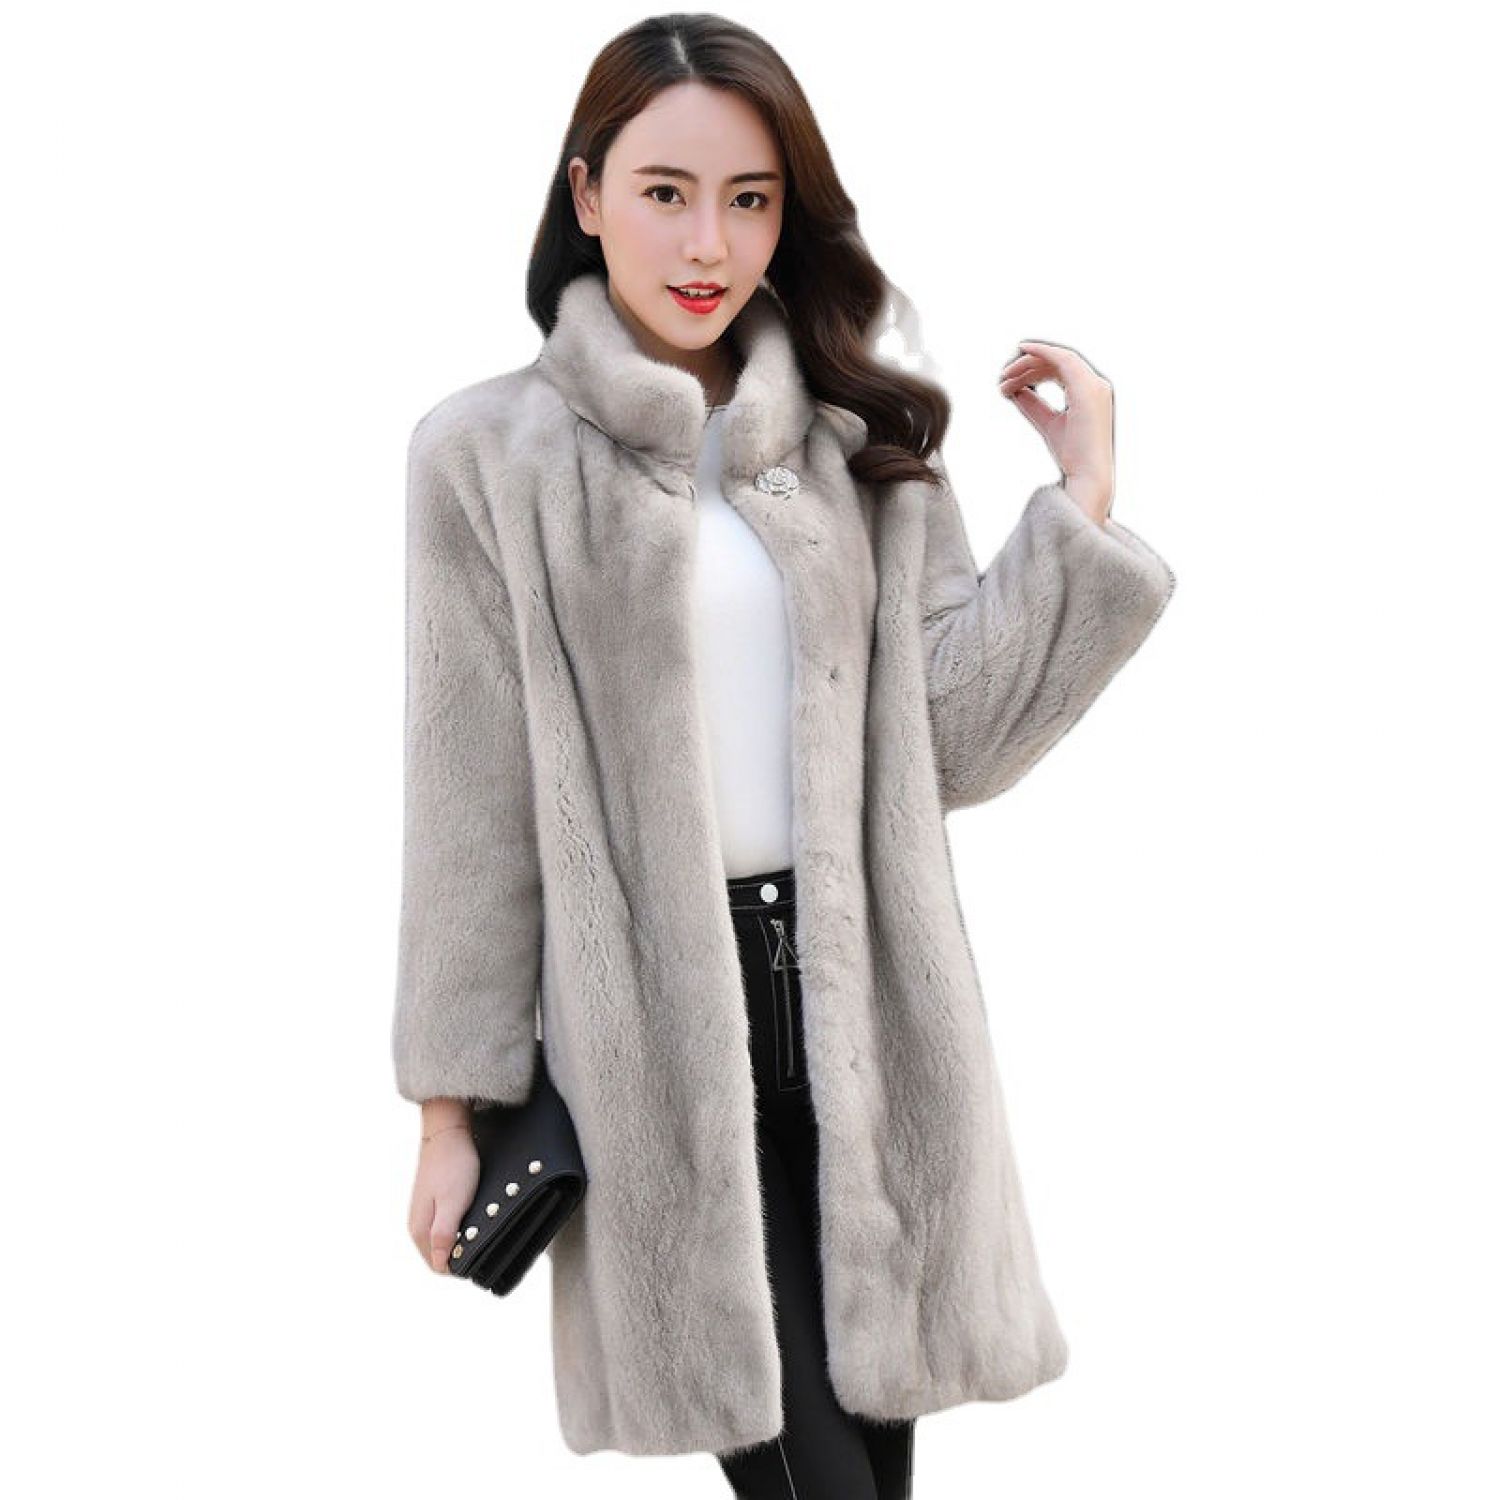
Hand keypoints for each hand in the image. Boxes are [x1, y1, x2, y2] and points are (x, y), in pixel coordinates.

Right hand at [408, 1123, 479, 1273]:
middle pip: (442, 1254)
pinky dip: (461, 1222)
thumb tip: (440, 1264)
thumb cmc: (453, 1165)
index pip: (439, 1266)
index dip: (461, 1264)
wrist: (448, 1131)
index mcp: (420, 1230)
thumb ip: (444, 1234)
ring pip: (446, 1239)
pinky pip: (447, 1224)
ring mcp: (424, 1213)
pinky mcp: (432, 1203)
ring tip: (480, 1221)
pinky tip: (473, 1211)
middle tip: (484, 1235)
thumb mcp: (453, 1202)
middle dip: (462, 1251)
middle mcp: (418, 1225)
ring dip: (462, 1237)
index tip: (481, 1252)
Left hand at [998, 340, 1114, 525]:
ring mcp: (1094, 386)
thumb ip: (1033, 405)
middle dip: (1027, 366)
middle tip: (1002, 378)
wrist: (1087, 476)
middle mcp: (1096, 386)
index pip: (1059, 371)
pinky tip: (1024, 350)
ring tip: (1004, 376)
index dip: (1033, 369)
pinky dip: (1043, 352)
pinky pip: (1063, 360)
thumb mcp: (1047, 424)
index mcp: (1088, 394)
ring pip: (1058, 359)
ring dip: (1028, 363)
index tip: (1008, 377)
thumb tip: (1014, 390)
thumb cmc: (1072, 455)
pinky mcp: (1088, 390)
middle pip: (1057, 363)